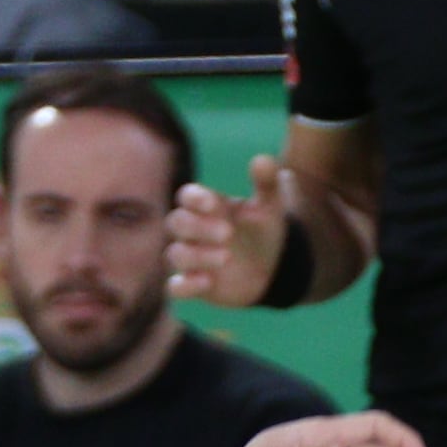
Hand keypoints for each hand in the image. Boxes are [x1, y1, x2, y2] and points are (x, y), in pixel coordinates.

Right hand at [167, 155, 295, 304]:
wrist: (272, 268)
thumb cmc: (263, 229)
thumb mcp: (270, 206)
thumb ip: (266, 183)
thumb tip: (264, 160)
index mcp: (207, 207)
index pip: (186, 197)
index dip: (194, 198)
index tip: (212, 203)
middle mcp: (193, 231)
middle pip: (176, 223)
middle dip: (198, 227)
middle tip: (228, 233)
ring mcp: (191, 258)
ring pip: (174, 254)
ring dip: (196, 256)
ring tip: (227, 257)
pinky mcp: (193, 285)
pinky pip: (176, 287)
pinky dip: (185, 285)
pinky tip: (207, 282)